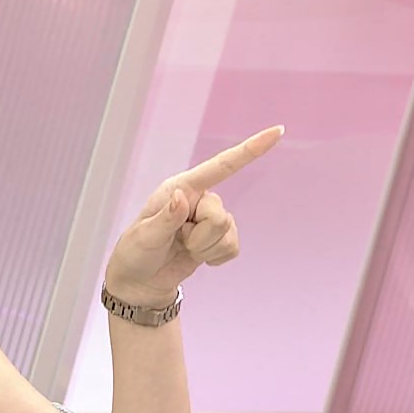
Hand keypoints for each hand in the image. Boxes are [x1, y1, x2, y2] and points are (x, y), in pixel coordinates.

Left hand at [104, 125, 284, 306]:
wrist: (141, 281)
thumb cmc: (136, 253)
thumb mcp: (145, 236)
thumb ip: (165, 219)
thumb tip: (181, 197)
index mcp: (181, 188)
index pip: (221, 166)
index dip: (250, 149)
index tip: (277, 131)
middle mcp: (199, 198)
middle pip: (220, 216)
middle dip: (199, 237)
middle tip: (177, 241)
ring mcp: (211, 219)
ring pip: (227, 233)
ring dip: (204, 248)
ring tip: (182, 248)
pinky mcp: (219, 238)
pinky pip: (233, 248)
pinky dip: (214, 258)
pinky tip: (195, 256)